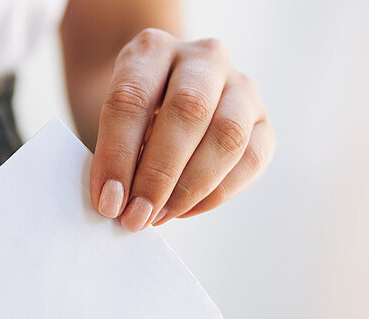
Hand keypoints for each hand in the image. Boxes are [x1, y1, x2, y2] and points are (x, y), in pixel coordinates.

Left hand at [91, 29, 274, 230]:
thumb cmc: (128, 114)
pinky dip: (217, 193)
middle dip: (159, 174)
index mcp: (151, 50)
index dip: (118, 155)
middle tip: (136, 216)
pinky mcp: (262, 120)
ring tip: (158, 216)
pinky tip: (184, 211)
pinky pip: (251, 159)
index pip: (132, 98)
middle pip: (189, 111)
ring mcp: (240, 85)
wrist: (160, 95)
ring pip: (228, 135)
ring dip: (190, 187)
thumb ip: (111, 153)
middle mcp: (202, 58)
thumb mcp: (107, 120)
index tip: (108, 200)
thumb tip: (116, 202)